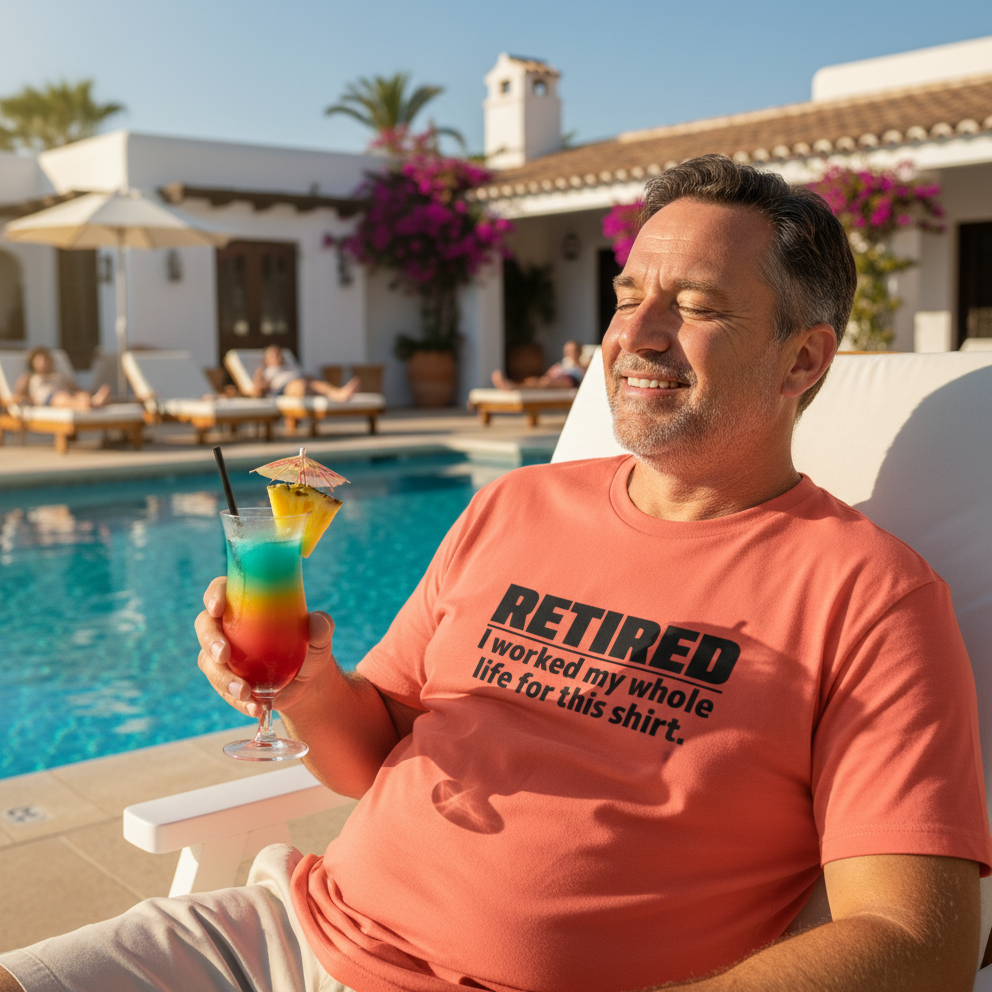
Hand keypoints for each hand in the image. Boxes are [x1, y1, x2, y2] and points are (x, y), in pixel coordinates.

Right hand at [194, 576, 336, 718]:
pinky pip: (222, 690)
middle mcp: (228, 626)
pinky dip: (236, 701)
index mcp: (247, 603)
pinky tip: (255, 708)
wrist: (309, 681)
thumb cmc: (311, 646)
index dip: (214, 595)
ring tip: (246, 692)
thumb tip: (316, 622)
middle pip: (204, 625)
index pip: (221, 589)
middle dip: (210, 639)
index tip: (218, 608)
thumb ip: (322, 626)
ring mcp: (223, 655)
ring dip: (223, 678)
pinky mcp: (226, 679)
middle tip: (224, 655)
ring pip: (208, 662)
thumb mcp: (320, 636)